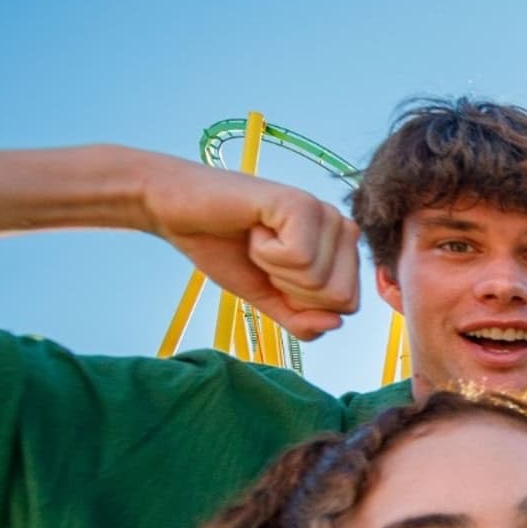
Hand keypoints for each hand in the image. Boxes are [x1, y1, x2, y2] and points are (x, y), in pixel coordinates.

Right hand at [137, 154, 360, 338]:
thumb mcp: (268, 298)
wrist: (178, 213)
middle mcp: (343, 228)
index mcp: (343, 252)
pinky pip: (298, 257)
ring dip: (273, 268)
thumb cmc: (226, 250)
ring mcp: (325, 212)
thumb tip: (335, 325)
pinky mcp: (301, 202)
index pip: (348, 308)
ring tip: (258, 239)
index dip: (302, 304)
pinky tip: (254, 227)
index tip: (275, 274)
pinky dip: (264, 252)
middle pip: (340, 298)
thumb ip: (302, 320)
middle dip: (291, 290)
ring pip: (318, 280)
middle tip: (265, 257)